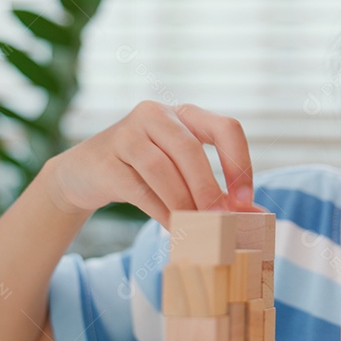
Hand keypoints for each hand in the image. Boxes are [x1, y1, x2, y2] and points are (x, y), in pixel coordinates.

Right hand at [48, 101, 260, 226]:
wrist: (84, 173)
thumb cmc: (144, 172)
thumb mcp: (181, 173)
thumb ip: (217, 190)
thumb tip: (255, 216)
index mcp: (184, 113)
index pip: (225, 128)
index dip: (240, 163)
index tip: (246, 201)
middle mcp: (155, 114)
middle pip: (190, 149)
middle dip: (209, 189)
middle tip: (222, 222)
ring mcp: (126, 133)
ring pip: (163, 169)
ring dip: (184, 203)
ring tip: (198, 227)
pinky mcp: (106, 160)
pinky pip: (140, 188)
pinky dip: (161, 211)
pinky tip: (174, 227)